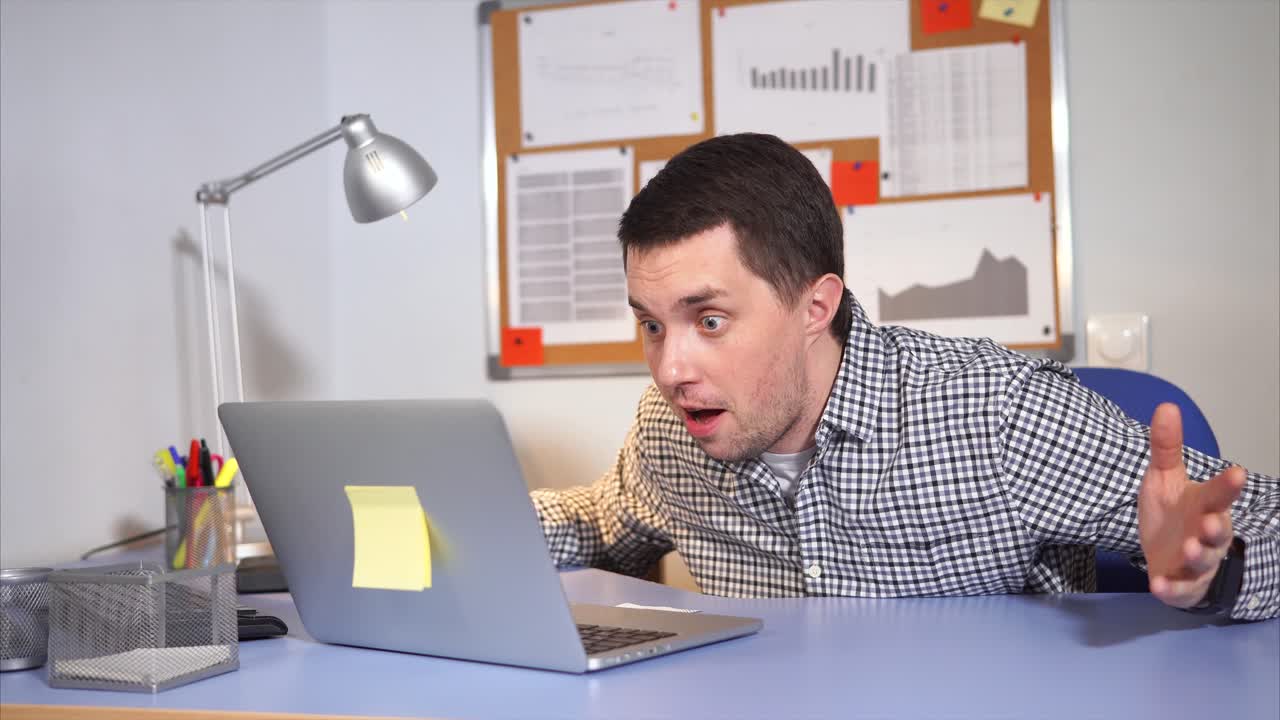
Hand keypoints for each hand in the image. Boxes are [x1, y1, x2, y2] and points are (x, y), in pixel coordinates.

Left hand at [1137, 403, 1245, 607]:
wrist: (1165, 553)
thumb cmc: (1171, 513)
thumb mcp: (1163, 477)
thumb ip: (1166, 447)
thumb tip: (1167, 406)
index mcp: (1206, 505)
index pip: (1219, 493)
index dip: (1228, 485)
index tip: (1237, 473)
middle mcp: (1206, 534)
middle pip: (1218, 531)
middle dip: (1217, 527)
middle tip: (1211, 521)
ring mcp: (1195, 562)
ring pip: (1203, 561)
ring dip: (1197, 555)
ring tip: (1189, 549)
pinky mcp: (1180, 584)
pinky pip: (1179, 589)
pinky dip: (1171, 589)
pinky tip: (1158, 586)